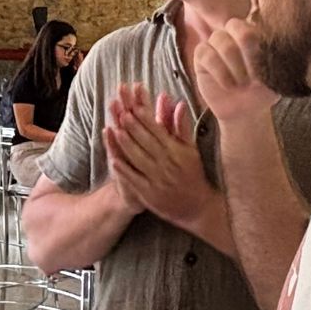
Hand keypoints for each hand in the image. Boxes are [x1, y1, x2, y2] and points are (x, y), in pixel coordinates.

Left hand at [104, 85, 213, 231]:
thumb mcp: (191, 149)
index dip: (146, 118)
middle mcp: (167, 164)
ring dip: (127, 145)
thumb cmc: (192, 173)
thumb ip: (182, 126)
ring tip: (115, 131)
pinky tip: (114, 160)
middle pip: (147, 142)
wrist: (196, 205)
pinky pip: (134, 179)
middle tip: (122, 113)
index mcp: (176, 151)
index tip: (135, 106)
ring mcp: (157, 179)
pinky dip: (124, 170)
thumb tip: (179, 104)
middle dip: (134, 127)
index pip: (159, 131)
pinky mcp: (149, 194)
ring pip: (139, 159)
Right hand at [195, 20, 278, 124]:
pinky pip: (206, 54)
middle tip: (254, 76)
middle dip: (246, 52)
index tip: (266, 70)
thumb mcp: (275, 77)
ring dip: (234, 65)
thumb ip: (273, 60)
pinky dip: (220, 72)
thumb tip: (272, 50)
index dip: (260, 47)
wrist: (245, 110)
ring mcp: (216, 42)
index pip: (256, 25)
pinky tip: (229, 85)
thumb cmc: (262, 90)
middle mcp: (234, 32)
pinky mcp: (201, 54)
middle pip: (235, 25)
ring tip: (242, 84)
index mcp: (255, 31)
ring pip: (220, 39)